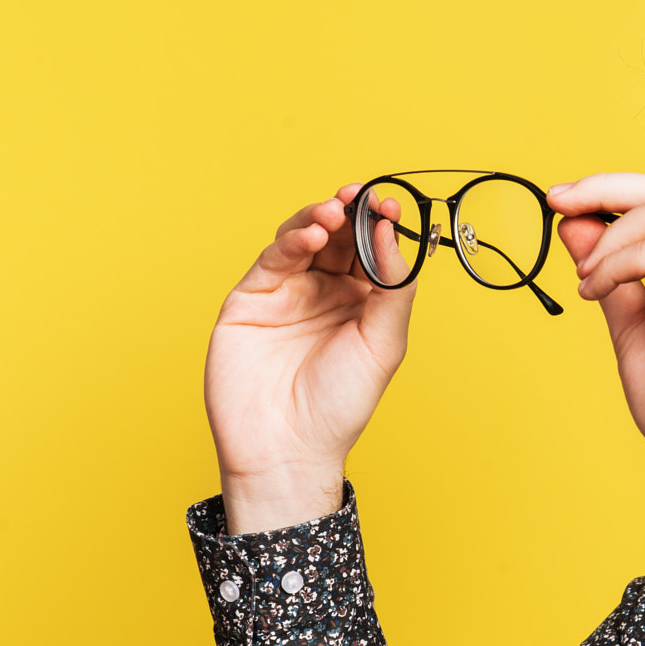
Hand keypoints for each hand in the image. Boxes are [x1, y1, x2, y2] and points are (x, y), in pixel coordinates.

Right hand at [205, 185, 417, 532]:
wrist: (287, 448)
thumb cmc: (340, 406)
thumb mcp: (383, 344)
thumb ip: (393, 286)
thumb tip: (390, 231)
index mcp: (361, 302)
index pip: (370, 249)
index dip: (378, 223)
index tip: (388, 204)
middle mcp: (324, 292)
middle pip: (337, 236)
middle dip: (348, 213)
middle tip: (359, 197)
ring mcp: (286, 293)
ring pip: (303, 240)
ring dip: (319, 220)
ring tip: (334, 212)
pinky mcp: (251, 298)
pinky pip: (273, 260)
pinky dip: (292, 241)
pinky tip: (311, 235)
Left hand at [549, 174, 644, 570]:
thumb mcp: (635, 328)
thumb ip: (610, 274)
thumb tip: (577, 224)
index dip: (616, 189)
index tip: (564, 200)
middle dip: (606, 187)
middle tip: (557, 202)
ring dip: (611, 232)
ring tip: (585, 279)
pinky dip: (613, 266)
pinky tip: (595, 294)